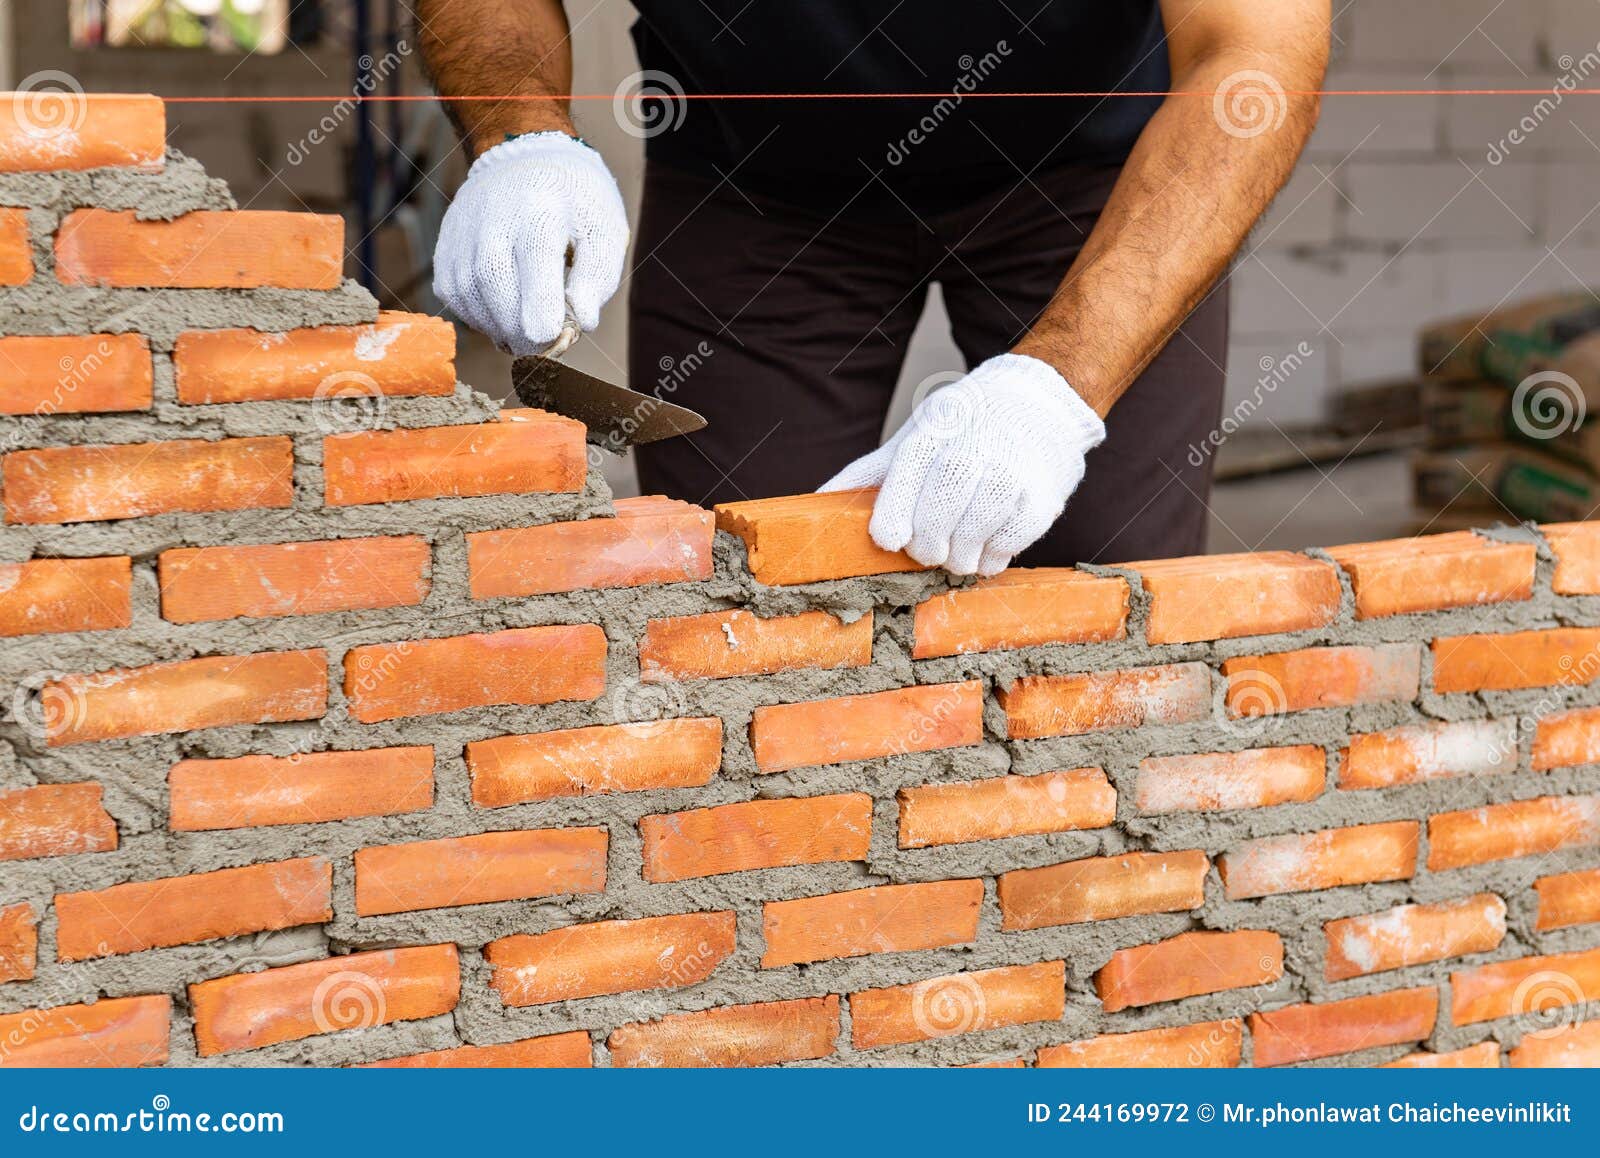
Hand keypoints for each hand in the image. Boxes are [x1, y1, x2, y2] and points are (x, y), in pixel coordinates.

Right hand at [434, 131, 628, 354]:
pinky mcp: (445, 250)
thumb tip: (582, 321)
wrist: (524, 158)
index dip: (539, 304)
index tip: (549, 336)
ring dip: (500, 328)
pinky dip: (481, 318)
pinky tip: (504, 315)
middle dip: (519, 328)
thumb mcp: (605, 228)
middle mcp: (491, 216)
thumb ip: (598, 276)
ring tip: (527, 334)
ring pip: (471, 295)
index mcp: (539, 206)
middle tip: (543, 348)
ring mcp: (462, 233)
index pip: (532, 257)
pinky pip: (456, 297)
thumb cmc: (574, 201)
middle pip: (495, 282)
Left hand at [820, 354, 1105, 576]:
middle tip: (929, 551)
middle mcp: (969, 455)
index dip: (892, 524)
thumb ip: (869, 473)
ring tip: (958, 552)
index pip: (901, 491)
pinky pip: (1008, 546)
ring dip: (960, 559)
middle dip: (927, 549)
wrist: (1038, 401)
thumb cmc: (963, 427)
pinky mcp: (1040, 499)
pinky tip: (987, 548)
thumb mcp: (914, 437)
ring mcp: (1008, 477)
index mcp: (929, 439)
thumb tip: (816, 502)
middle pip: (936, 524)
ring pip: (971, 541)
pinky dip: (992, 557)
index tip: (891, 540)